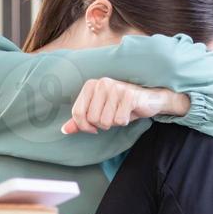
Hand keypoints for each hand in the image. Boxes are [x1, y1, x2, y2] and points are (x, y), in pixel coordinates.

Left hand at [62, 78, 189, 134]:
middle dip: (103, 125)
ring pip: (106, 121)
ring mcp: (116, 88)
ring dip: (114, 123)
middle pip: (92, 119)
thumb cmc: (121, 106)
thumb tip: (64, 130)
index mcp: (90, 85)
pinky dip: (125, 121)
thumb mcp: (99, 112)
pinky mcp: (129, 95)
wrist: (148, 100)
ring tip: (120, 113)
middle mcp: (102, 83)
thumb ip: (81, 121)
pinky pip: (120, 120)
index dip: (85, 127)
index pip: (78, 113)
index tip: (94, 128)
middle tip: (112, 116)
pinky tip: (129, 113)